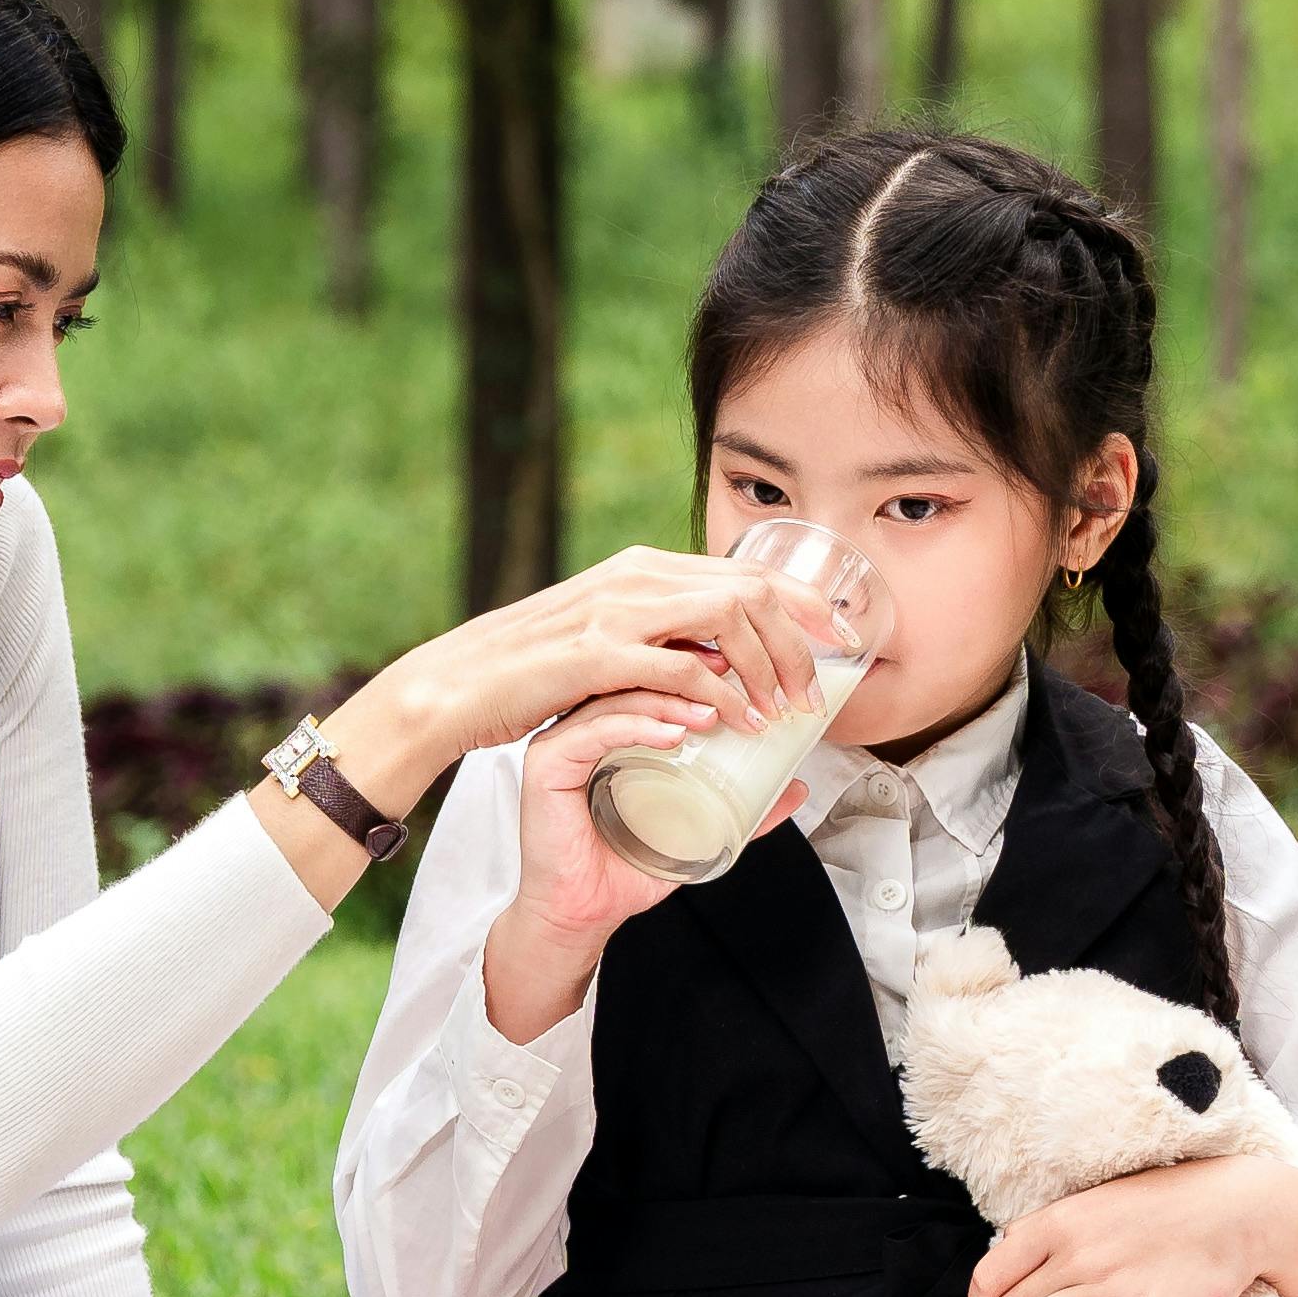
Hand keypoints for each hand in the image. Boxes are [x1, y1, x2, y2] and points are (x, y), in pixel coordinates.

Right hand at [327, 547, 826, 811]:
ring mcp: (614, 611)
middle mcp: (635, 578)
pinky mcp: (593, 655)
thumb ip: (660, 649)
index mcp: (642, 573)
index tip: (842, 638)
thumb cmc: (530, 680)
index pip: (745, 572)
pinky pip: (676, 667)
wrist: (455, 688)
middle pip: (749, 588)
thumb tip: (720, 671)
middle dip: (798, 638)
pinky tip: (732, 725)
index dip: (803, 602)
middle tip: (821, 690)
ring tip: (784, 713)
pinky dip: (715, 695)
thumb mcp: (606, 651)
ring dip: (765, 667)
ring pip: (724, 618)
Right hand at [480, 693, 727, 1044]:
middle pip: (639, 681)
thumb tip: (795, 787)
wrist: (584, 914)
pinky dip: (634, 726)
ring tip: (712, 716)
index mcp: (613, 731)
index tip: (745, 680)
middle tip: (736, 694)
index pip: (655, 683)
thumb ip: (743, 808)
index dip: (700, 674)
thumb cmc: (626, 868)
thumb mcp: (696, 829)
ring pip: (620, 700)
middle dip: (692, 680)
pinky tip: (672, 736)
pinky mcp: (546, 764)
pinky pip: (593, 730)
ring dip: (670, 701)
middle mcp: (585, 727)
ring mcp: (563, 741)